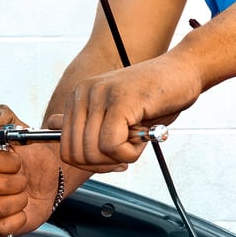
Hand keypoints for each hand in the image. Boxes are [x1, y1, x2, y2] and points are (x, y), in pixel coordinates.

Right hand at [0, 104, 62, 236]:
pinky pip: (2, 226)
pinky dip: (18, 219)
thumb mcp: (21, 129)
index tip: (18, 160)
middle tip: (23, 179)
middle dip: (17, 182)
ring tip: (21, 194)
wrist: (48, 181)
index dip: (7, 161)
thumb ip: (4, 116)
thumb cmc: (32, 158)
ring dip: (19, 200)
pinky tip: (20, 210)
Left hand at [56, 51, 200, 169]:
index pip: (66, 150)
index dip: (92, 164)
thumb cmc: (155, 97)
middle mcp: (84, 93)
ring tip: (138, 139)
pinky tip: (143, 137)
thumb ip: (89, 126)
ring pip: (94, 152)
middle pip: (76, 155)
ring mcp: (100, 95)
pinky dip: (130, 153)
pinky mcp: (120, 101)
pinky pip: (112, 146)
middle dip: (104, 164)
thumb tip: (51, 129)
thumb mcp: (117, 115)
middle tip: (128, 152)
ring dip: (120, 157)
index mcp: (78, 97)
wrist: (184, 71)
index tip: (115, 159)